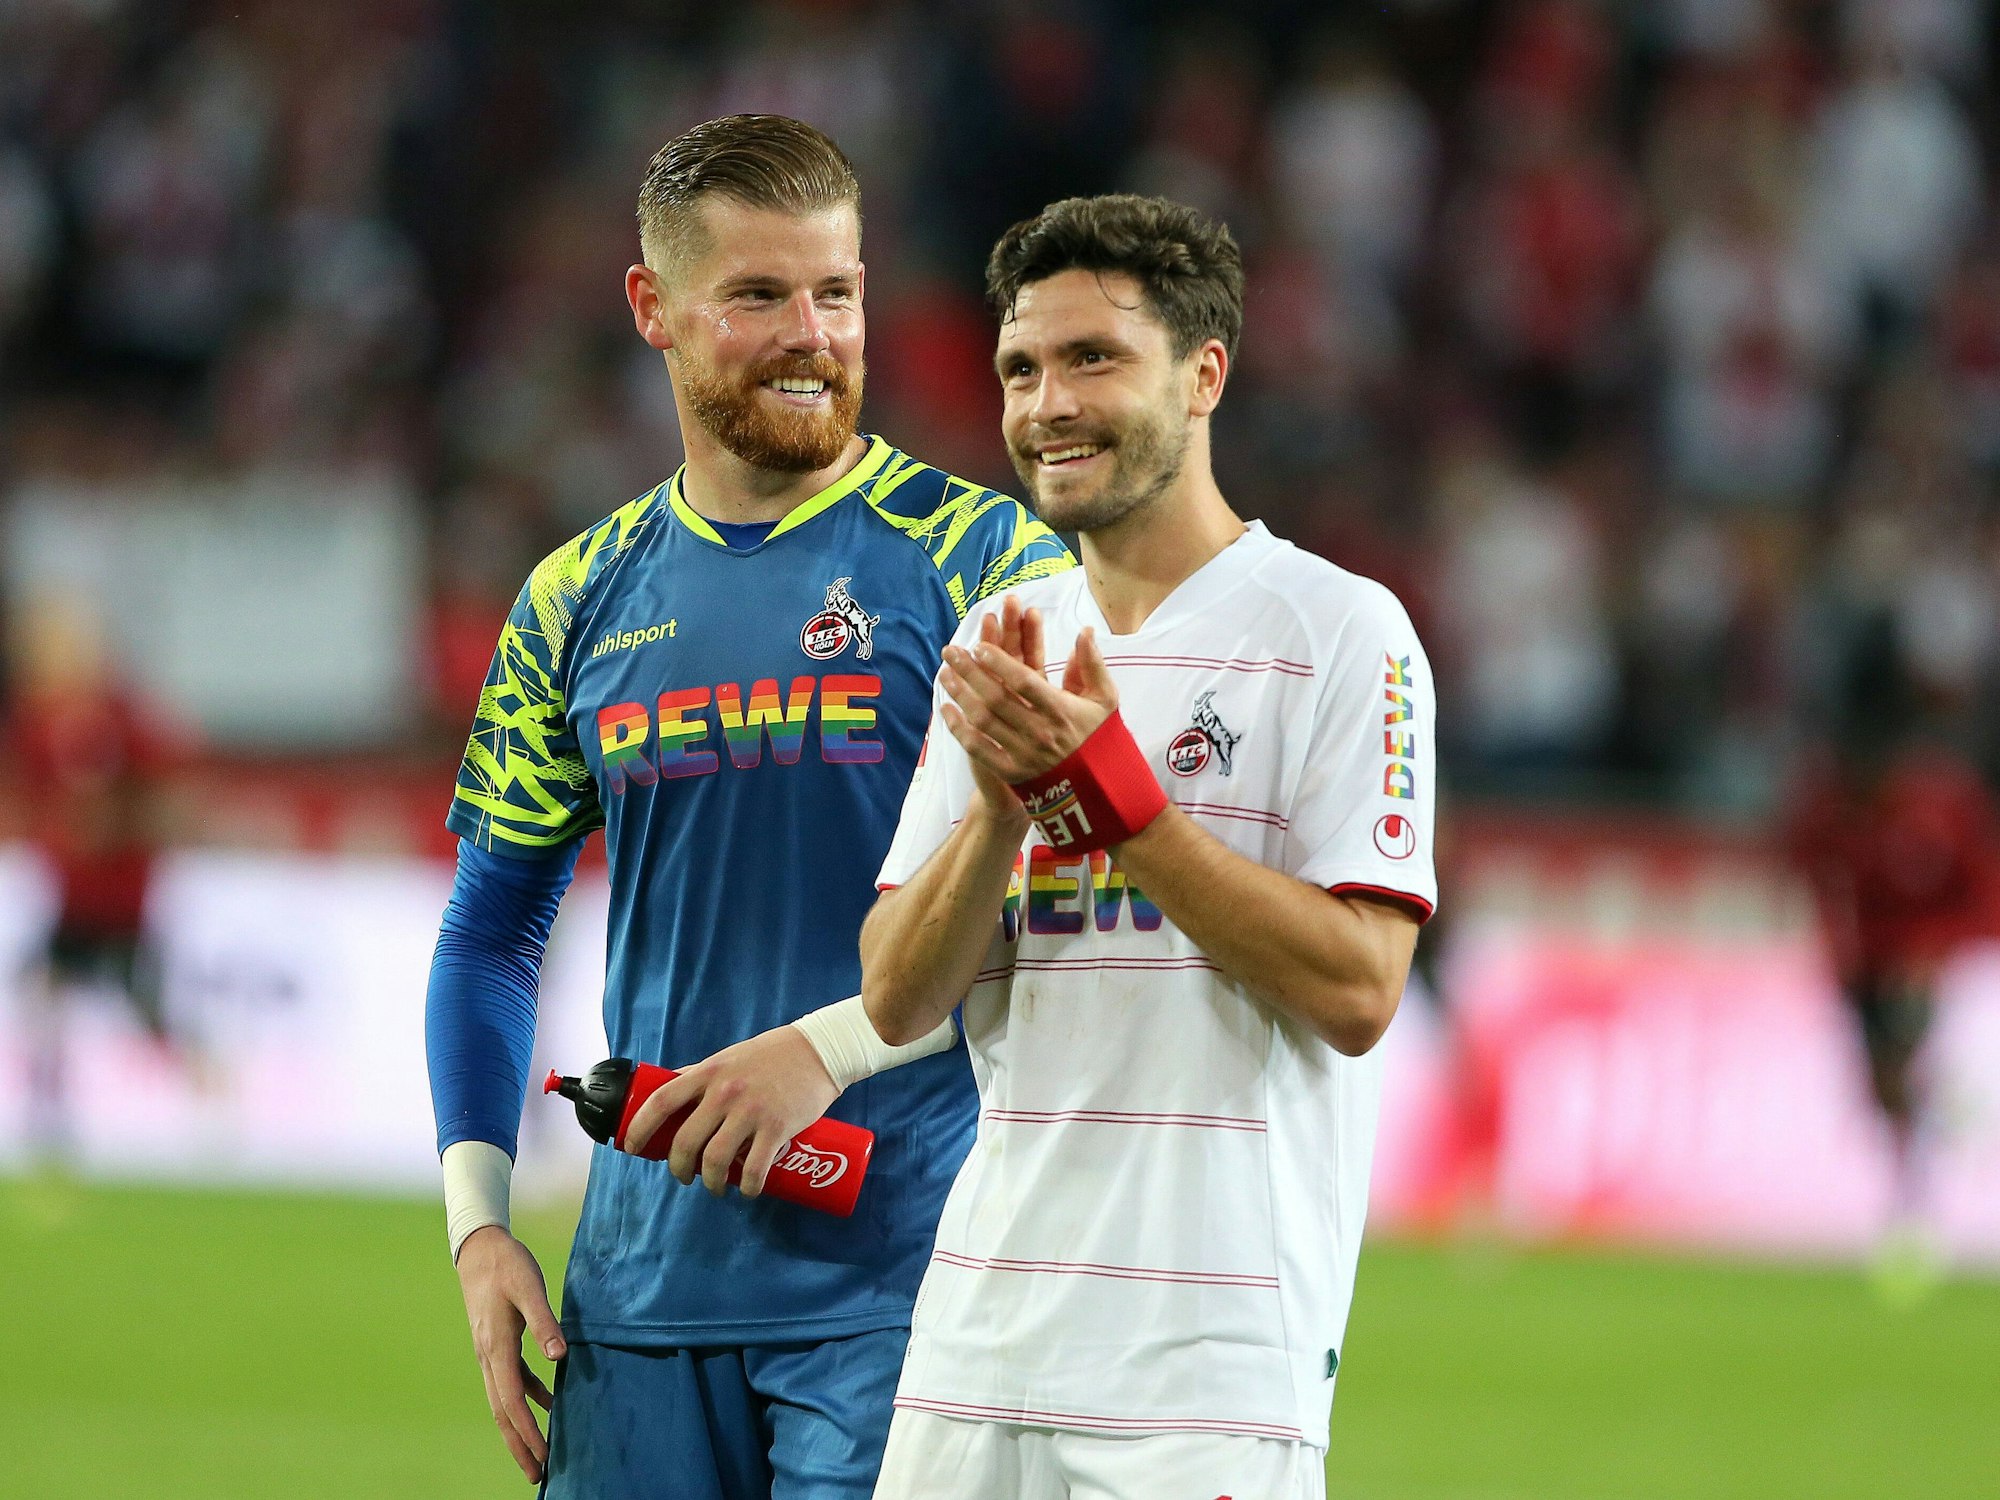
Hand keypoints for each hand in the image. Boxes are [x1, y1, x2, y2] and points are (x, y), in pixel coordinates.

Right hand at [455, 1226, 565, 1484]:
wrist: (480, 1248)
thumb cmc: (508, 1264)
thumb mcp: (529, 1287)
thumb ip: (545, 1321)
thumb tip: (561, 1356)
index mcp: (496, 1348)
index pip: (512, 1401)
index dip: (528, 1430)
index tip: (543, 1455)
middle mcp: (488, 1357)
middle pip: (502, 1412)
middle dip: (519, 1445)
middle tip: (537, 1476)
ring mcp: (490, 1352)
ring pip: (504, 1400)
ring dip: (521, 1427)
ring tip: (541, 1452)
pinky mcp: (497, 1344)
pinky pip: (511, 1381)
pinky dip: (528, 1396)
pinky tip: (550, 1401)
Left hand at [622, 1025, 839, 1196]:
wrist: (821, 1050)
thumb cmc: (772, 1054)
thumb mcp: (728, 1057)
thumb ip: (702, 1074)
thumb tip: (668, 1086)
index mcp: (708, 1072)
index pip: (660, 1101)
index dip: (639, 1128)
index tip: (631, 1147)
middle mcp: (724, 1092)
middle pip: (686, 1141)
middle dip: (678, 1167)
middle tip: (684, 1176)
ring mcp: (751, 1110)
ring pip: (716, 1160)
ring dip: (710, 1183)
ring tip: (715, 1187)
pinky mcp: (777, 1126)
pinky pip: (755, 1168)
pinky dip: (748, 1187)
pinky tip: (748, 1191)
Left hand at [939, 594, 1116, 784]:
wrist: (1095, 787)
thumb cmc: (1097, 735)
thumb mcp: (1104, 698)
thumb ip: (1092, 664)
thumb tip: (1084, 630)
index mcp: (1061, 710)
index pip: (1024, 681)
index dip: (999, 662)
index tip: (979, 645)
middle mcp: (1040, 732)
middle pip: (996, 697)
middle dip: (970, 671)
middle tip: (951, 651)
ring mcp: (1024, 754)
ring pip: (983, 720)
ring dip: (960, 694)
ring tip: (945, 673)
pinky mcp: (1011, 772)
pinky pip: (978, 749)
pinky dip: (959, 728)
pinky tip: (946, 709)